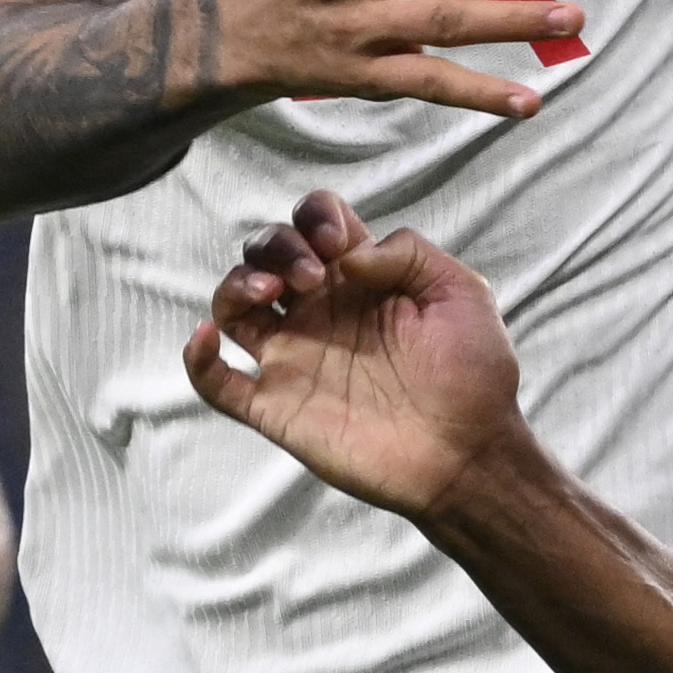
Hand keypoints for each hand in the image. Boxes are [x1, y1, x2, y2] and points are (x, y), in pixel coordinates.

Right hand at [184, 190, 526, 519]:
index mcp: (360, 280)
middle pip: (265, 253)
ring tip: (271, 291)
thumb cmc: (474, 376)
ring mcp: (295, 358)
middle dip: (277, 246)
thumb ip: (409, 252)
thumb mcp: (461, 292)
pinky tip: (207, 337)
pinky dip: (197, 358)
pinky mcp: (278, 407)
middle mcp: (320, 313)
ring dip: (237, 284)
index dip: (315, 216)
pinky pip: (217, 383)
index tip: (339, 243)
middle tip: (311, 276)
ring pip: (233, 305)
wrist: (470, 456)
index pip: (313, 223)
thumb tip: (348, 258)